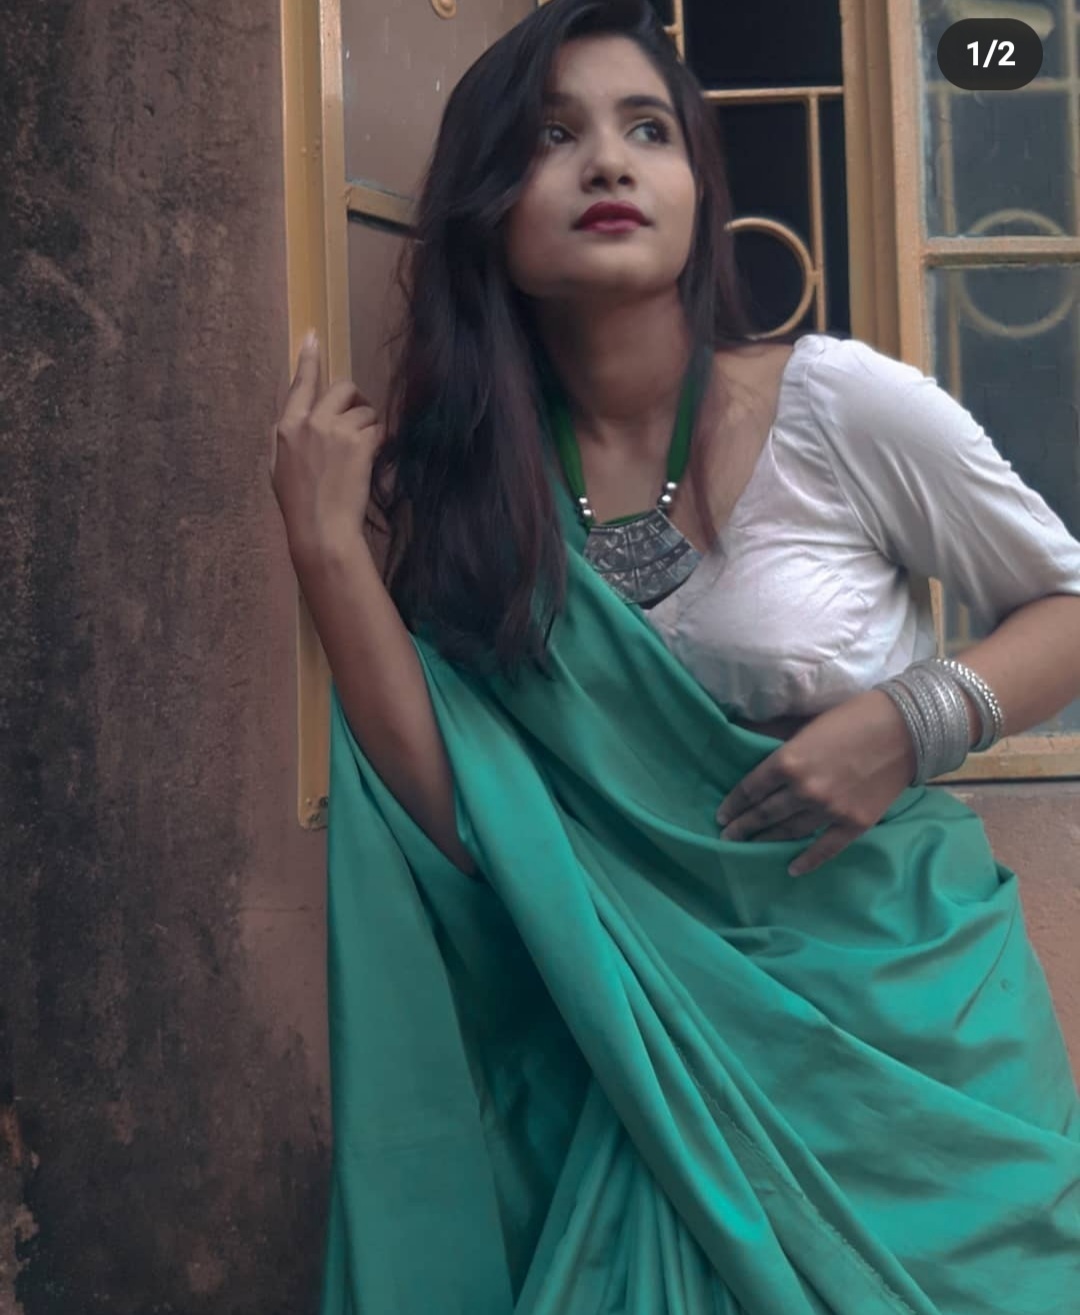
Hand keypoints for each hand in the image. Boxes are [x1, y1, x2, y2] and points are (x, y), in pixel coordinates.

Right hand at [269, 331, 385, 560]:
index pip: (299, 384)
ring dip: (368, 427)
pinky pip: (378, 429)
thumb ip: (288, 439)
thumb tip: (297, 422)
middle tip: (359, 421)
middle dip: (354, 400)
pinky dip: (379, 442)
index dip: (308, 360)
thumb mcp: (279, 468)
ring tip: (361, 453)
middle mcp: (309, 422)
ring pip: (363, 410)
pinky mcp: (358, 443)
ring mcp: (334, 430)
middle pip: (341, 388)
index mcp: (286, 427)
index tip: (313, 336)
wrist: (321, 529)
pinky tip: (371, 460)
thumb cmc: (299, 506)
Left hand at [714, 690, 918, 875]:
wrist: (906, 729)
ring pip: (788, 831)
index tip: (722, 814)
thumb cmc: (852, 717)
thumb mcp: (805, 722)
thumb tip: (744, 736)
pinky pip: (824, 848)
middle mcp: (804, 790)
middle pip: (764, 814)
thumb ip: (776, 736)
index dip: (734, 803)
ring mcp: (829, 811)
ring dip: (766, 840)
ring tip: (749, 847)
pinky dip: (807, 861)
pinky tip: (791, 868)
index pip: (750, 788)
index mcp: (788, 761)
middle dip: (743, 827)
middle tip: (727, 837)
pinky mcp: (854, 824)